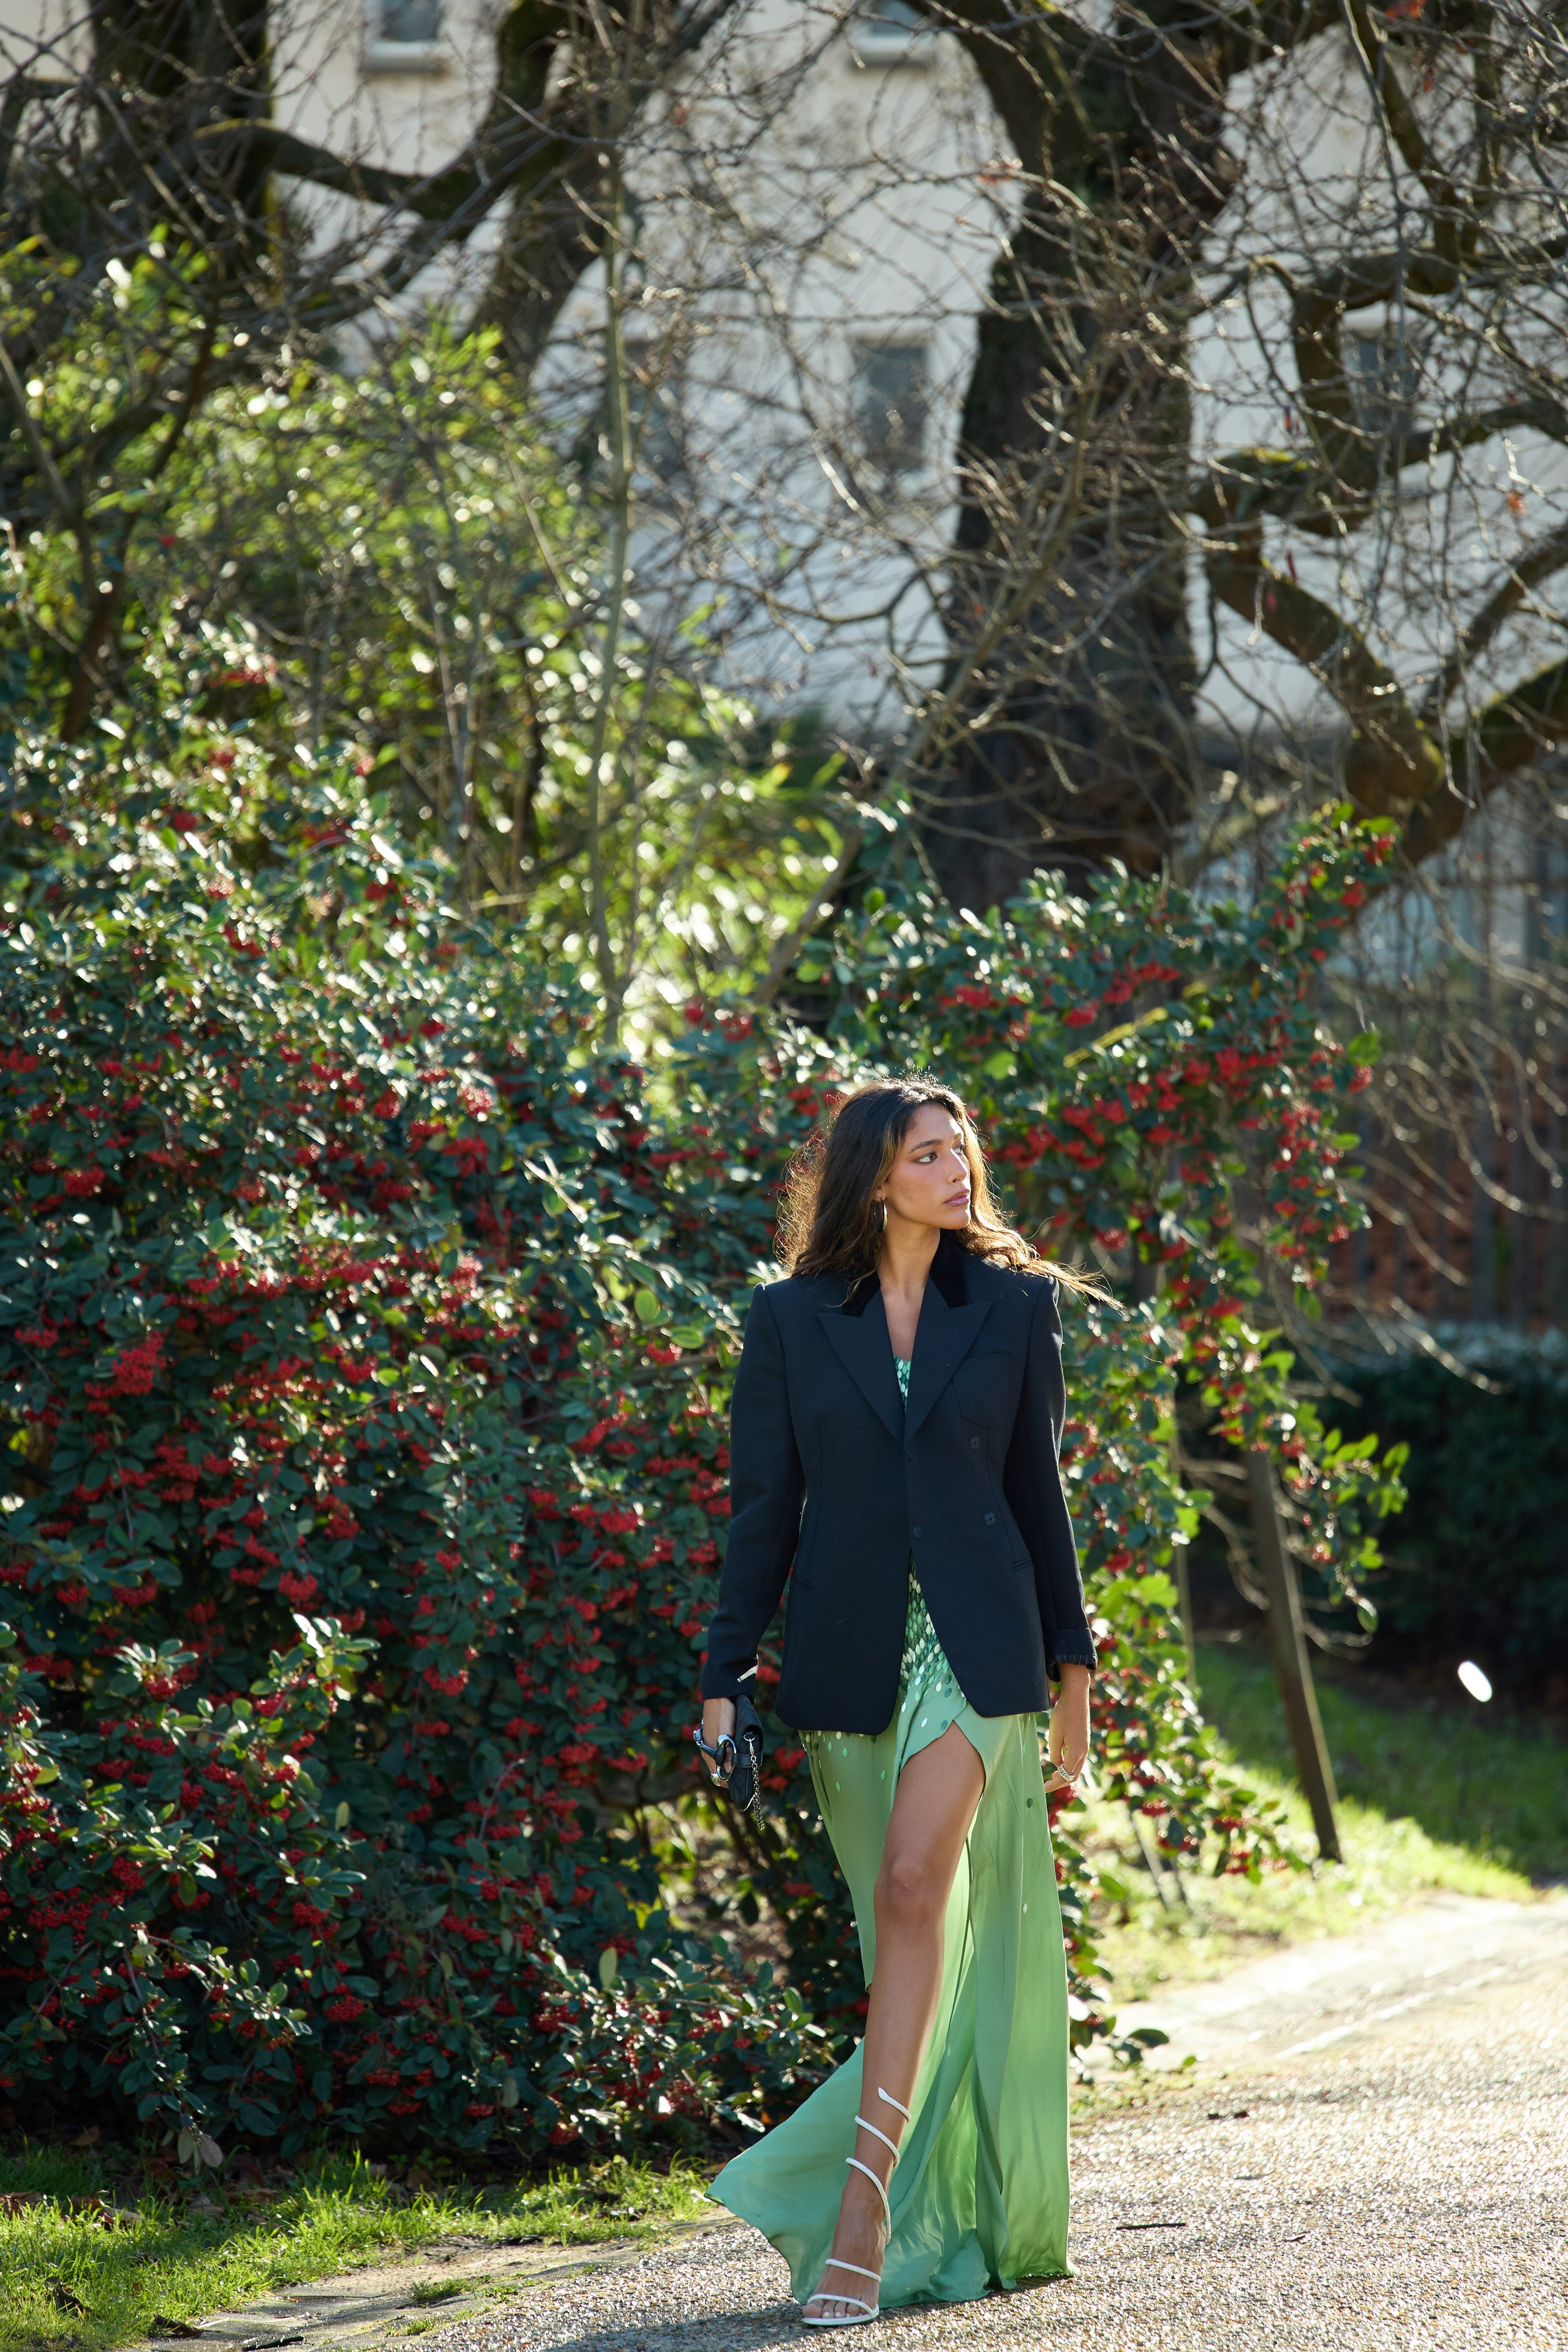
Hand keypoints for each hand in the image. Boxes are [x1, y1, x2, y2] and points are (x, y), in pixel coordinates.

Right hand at [698, 1696, 736, 1780]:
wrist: (718, 1695)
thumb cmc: (723, 1714)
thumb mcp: (726, 1733)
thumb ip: (728, 1752)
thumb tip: (729, 1771)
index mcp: (709, 1753)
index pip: (719, 1777)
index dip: (729, 1782)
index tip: (742, 1784)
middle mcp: (707, 1752)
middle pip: (719, 1771)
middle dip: (731, 1775)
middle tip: (746, 1773)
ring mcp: (709, 1745)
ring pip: (720, 1762)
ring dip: (730, 1766)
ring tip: (744, 1764)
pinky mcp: (713, 1738)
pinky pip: (720, 1753)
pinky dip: (728, 1757)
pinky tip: (736, 1753)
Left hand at [1045, 1663, 1089, 1793]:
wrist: (1076, 1698)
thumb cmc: (1063, 1715)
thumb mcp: (1054, 1736)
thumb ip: (1055, 1754)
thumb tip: (1057, 1765)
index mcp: (1075, 1753)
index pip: (1065, 1776)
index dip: (1054, 1784)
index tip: (1043, 1788)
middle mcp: (1083, 1753)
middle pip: (1073, 1776)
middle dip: (1061, 1782)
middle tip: (1047, 1784)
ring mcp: (1085, 1747)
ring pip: (1076, 1768)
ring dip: (1065, 1775)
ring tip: (1053, 1775)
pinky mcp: (1084, 1741)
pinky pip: (1078, 1760)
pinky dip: (1069, 1766)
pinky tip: (1060, 1762)